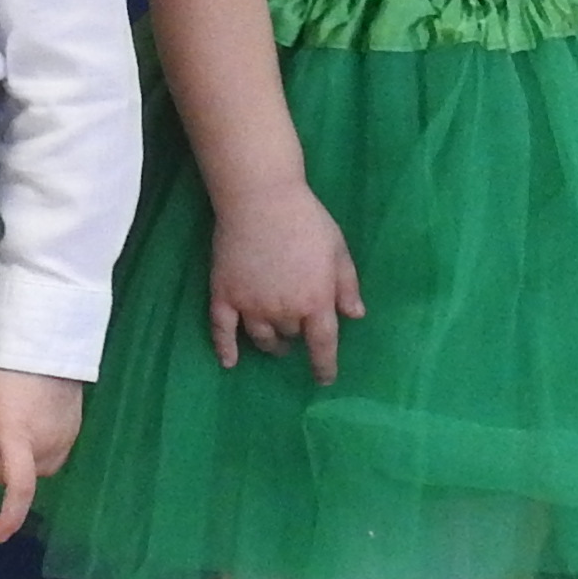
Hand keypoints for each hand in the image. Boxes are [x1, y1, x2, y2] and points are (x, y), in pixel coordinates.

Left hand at [0, 368, 85, 537]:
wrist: (48, 347)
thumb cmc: (5, 374)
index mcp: (19, 437)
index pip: (19, 486)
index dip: (10, 515)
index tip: (0, 535)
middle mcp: (46, 446)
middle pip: (15, 475)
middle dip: (1, 460)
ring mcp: (65, 441)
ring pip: (33, 467)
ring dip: (20, 455)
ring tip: (17, 420)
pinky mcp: (74, 435)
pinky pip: (48, 456)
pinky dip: (36, 447)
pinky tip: (33, 418)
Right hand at [208, 183, 360, 380]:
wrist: (261, 199)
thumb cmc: (307, 220)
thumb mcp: (338, 249)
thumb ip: (347, 285)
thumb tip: (355, 316)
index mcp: (316, 300)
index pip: (323, 344)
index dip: (324, 365)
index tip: (324, 379)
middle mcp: (284, 311)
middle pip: (291, 336)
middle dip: (297, 337)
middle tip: (298, 330)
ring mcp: (251, 305)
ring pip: (261, 337)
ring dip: (271, 344)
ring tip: (275, 344)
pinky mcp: (224, 295)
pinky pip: (222, 331)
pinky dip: (225, 349)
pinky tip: (228, 362)